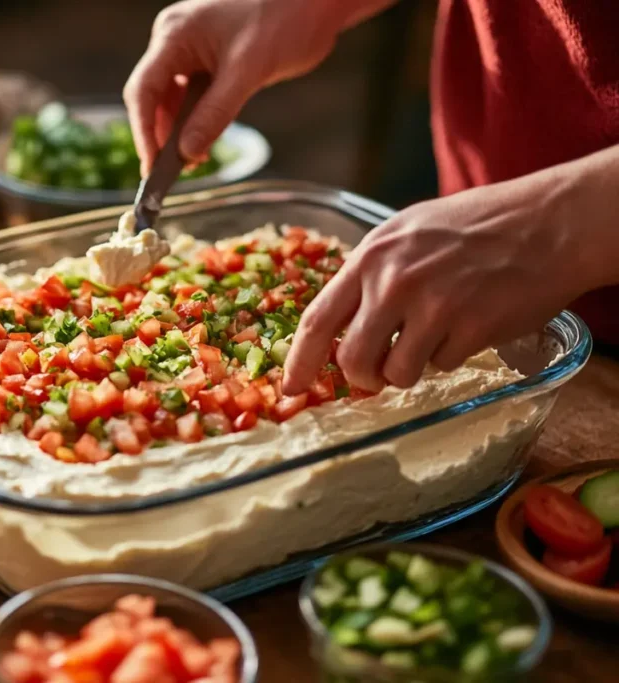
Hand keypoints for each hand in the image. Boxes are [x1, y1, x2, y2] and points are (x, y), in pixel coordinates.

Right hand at [123, 0, 340, 173]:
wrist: (318, 4)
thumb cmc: (285, 20)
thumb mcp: (249, 71)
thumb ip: (215, 113)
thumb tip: (187, 152)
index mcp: (175, 34)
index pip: (144, 89)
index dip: (145, 131)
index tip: (152, 166)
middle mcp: (176, 41)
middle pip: (152, 97)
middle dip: (161, 135)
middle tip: (169, 173)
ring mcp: (191, 51)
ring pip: (171, 101)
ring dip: (178, 133)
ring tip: (190, 163)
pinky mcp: (208, 62)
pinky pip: (191, 97)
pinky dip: (195, 122)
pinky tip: (201, 144)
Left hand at [282, 175, 596, 394]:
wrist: (548, 222)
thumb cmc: (477, 226)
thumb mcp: (407, 233)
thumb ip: (372, 274)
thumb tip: (341, 322)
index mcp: (371, 257)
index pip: (317, 319)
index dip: (298, 361)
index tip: (289, 389)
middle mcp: (394, 281)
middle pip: (352, 360)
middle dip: (363, 377)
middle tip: (379, 374)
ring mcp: (432, 306)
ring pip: (397, 373)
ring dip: (411, 369)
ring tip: (435, 338)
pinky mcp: (469, 329)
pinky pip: (442, 366)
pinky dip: (452, 356)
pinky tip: (469, 324)